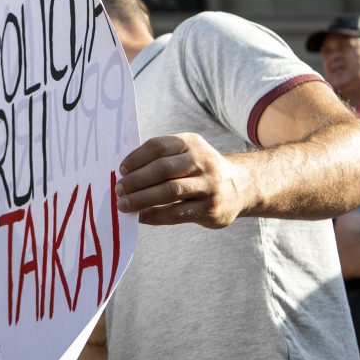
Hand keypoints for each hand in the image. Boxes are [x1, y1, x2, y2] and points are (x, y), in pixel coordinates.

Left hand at [115, 133, 248, 228]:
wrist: (241, 186)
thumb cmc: (200, 170)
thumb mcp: (188, 154)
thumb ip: (162, 159)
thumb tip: (124, 176)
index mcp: (192, 143)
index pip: (158, 146)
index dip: (136, 158)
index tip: (121, 170)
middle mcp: (203, 161)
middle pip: (163, 169)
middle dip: (136, 180)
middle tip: (118, 190)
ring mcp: (209, 186)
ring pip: (170, 191)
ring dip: (142, 199)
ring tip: (124, 205)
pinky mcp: (210, 209)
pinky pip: (177, 213)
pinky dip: (155, 215)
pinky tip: (141, 217)